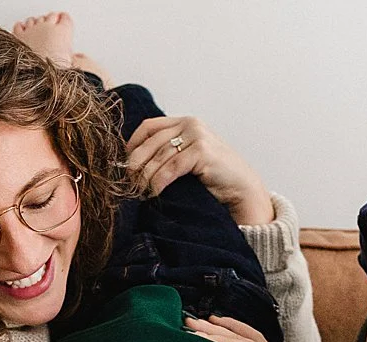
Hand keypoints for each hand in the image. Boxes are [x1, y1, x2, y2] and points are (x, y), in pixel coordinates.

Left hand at [125, 115, 272, 224]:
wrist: (241, 188)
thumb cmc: (213, 178)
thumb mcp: (187, 159)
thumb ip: (169, 153)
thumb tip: (134, 165)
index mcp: (185, 123)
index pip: (149, 126)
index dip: (133, 144)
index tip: (125, 164)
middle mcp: (190, 124)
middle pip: (151, 141)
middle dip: (136, 163)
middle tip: (128, 182)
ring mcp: (197, 136)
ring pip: (159, 156)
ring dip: (146, 176)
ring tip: (140, 191)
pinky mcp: (202, 151)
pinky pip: (171, 167)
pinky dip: (159, 181)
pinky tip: (154, 192)